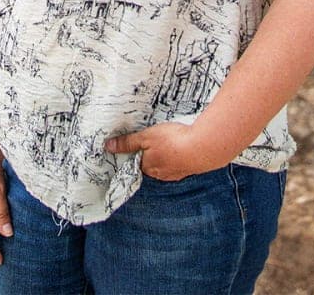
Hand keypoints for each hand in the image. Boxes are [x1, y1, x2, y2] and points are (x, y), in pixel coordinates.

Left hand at [105, 122, 224, 180]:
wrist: (205, 147)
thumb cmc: (172, 142)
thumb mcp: (145, 138)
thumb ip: (127, 143)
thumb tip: (108, 147)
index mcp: (148, 168)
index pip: (136, 163)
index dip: (134, 153)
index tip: (136, 144)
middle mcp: (163, 174)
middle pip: (151, 164)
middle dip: (151, 154)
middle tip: (153, 140)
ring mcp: (179, 173)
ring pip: (167, 164)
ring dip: (167, 154)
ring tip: (168, 141)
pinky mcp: (192, 167)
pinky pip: (181, 162)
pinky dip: (180, 154)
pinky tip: (182, 146)